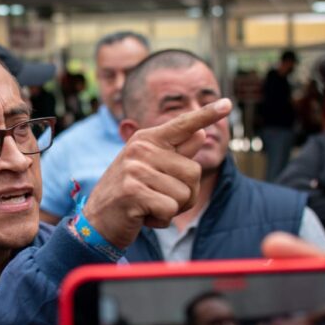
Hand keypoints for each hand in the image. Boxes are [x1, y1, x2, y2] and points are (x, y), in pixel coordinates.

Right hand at [82, 98, 231, 248]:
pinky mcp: (132, 192)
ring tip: (149, 206)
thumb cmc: (129, 194)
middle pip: (193, 173)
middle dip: (184, 194)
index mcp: (146, 139)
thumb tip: (201, 133)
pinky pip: (170, 210)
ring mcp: (135, 169)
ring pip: (184, 194)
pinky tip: (143, 217)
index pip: (183, 125)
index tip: (228, 104)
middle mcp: (140, 149)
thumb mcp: (151, 168)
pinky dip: (161, 220)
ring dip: (172, 209)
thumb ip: (176, 153)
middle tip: (158, 198)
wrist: (97, 220)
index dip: (206, 114)